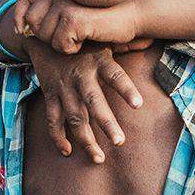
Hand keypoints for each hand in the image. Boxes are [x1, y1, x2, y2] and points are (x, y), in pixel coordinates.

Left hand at [14, 0, 138, 52]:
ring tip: (81, 35)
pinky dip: (73, 49)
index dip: (19, 17)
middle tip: (70, 35)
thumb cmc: (104, 17)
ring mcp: (64, 3)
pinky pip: (60, 44)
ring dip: (62, 44)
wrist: (133, 13)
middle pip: (33, 23)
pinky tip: (87, 38)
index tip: (21, 31)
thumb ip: (51, 13)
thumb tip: (22, 30)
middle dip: (47, 36)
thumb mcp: (73, 11)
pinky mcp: (72, 17)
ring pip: (45, 36)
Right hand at [27, 40, 143, 162]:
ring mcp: (64, 88)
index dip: (126, 90)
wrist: (44, 37)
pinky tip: (68, 151)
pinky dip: (58, 137)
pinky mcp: (50, 95)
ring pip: (74, 118)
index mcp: (99, 61)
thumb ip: (126, 43)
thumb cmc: (83, 41)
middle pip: (94, 103)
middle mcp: (81, 76)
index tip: (138, 104)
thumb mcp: (103, 37)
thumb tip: (151, 40)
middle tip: (119, 142)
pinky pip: (53, 120)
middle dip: (106, 124)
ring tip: (99, 158)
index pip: (116, 76)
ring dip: (86, 140)